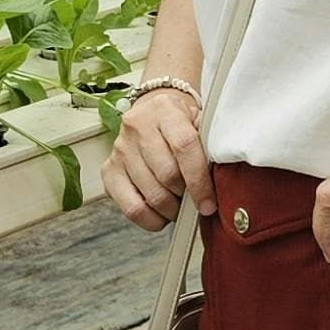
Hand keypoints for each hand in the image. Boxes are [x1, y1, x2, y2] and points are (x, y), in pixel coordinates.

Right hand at [104, 84, 213, 232]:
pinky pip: (131, 208)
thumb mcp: (199, 123)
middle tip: (194, 200)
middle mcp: (137, 127)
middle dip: (186, 196)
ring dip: (171, 209)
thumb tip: (221, 184)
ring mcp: (120, 149)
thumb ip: (210, 147)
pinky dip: (151, 219)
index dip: (199, 181)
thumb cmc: (180, 123)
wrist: (152, 112)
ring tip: (179, 204)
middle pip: (167, 175)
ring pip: (151, 195)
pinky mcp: (109, 170)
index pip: (184, 147)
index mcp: (164, 110)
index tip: (209, 203)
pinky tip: (161, 213)